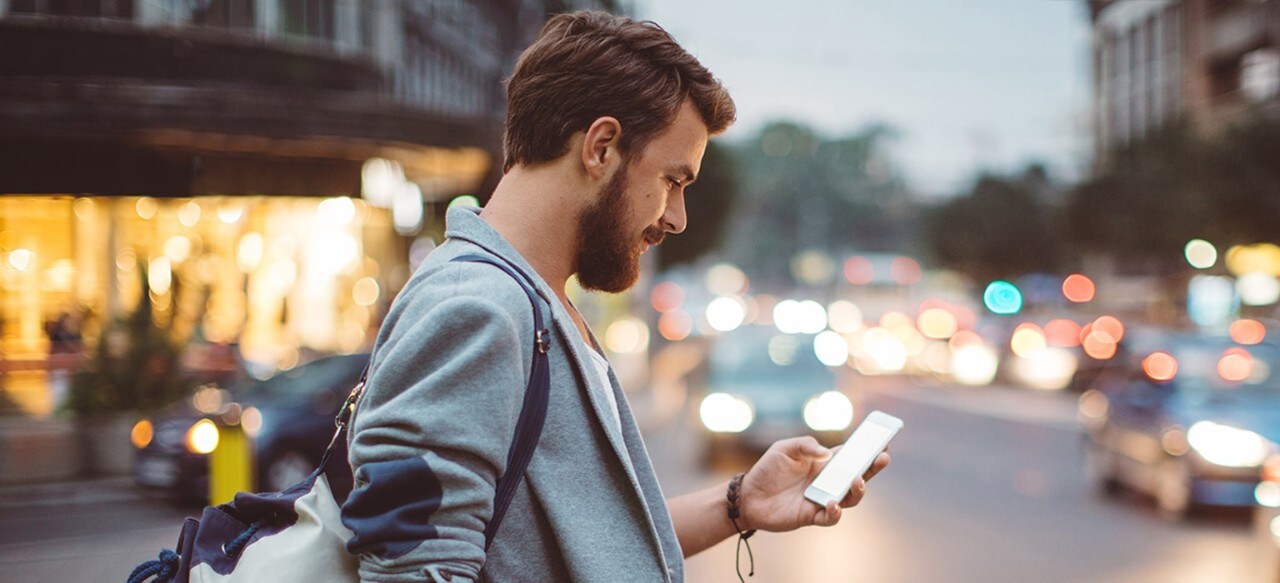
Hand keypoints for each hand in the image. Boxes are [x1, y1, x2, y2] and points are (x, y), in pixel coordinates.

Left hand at [738, 436, 889, 531]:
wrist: (748, 496)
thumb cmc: (767, 470)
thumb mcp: (784, 448)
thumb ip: (807, 445)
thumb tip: (828, 455)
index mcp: (824, 463)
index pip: (850, 455)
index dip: (867, 450)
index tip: (883, 441)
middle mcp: (827, 481)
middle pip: (858, 476)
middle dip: (873, 468)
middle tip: (883, 457)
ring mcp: (822, 499)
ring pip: (850, 498)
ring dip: (858, 490)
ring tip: (857, 480)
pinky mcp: (811, 516)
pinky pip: (831, 517)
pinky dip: (835, 512)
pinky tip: (832, 502)